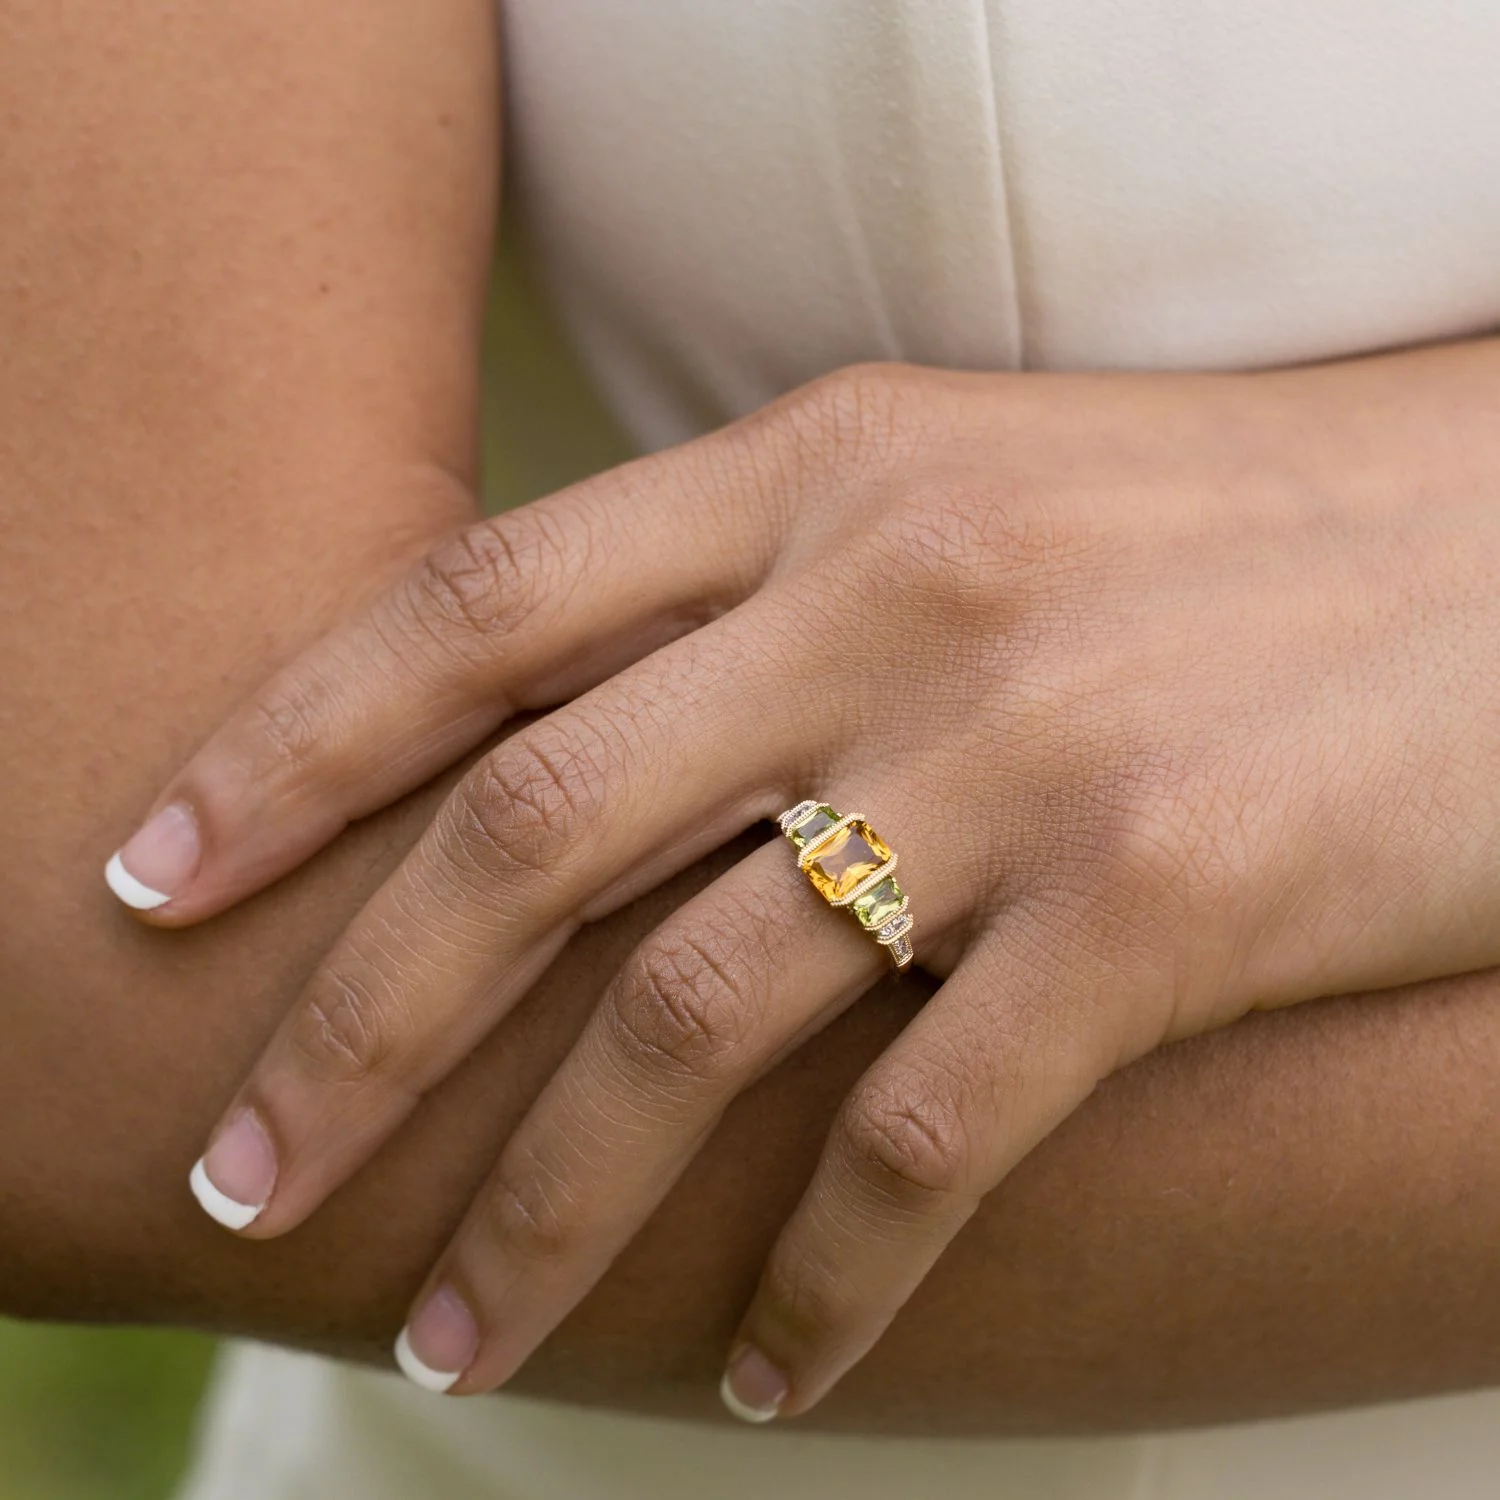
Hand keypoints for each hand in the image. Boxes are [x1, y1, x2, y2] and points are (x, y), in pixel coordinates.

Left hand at [109, 352, 1499, 1417]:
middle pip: (530, 832)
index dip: (285, 743)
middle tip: (235, 1174)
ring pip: (699, 1016)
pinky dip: (823, 1275)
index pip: (475, 606)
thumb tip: (552, 744)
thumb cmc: (1214, 524)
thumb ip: (756, 594)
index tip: (152, 877)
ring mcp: (1027, 750)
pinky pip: (925, 1134)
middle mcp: (894, 595)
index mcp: (821, 470)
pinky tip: (765, 1367)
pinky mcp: (1167, 902)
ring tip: (452, 1344)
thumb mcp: (954, 492)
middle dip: (348, 1023)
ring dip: (551, 1210)